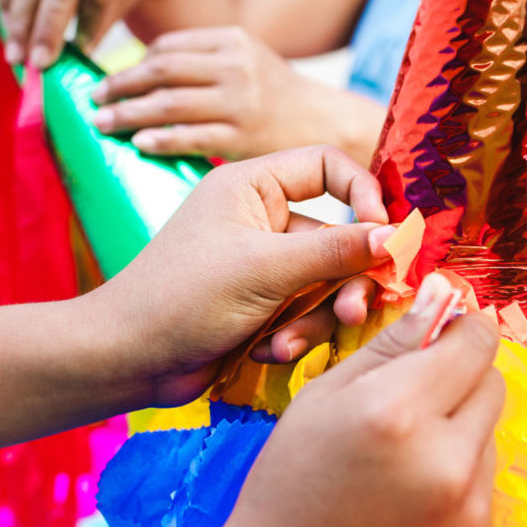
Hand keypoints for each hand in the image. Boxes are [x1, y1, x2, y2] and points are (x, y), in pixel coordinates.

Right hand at [0, 0, 166, 66]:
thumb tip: (73, 66)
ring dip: (20, 23)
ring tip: (17, 57)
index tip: (79, 55)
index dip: (88, 26)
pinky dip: (8, 4)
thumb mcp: (125, 1)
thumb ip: (100, 27)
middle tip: (39, 64)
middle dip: (46, 30)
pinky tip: (10, 31)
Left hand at [88, 146, 391, 405]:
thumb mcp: (265, 269)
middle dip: (347, 279)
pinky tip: (267, 351)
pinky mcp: (265, 304)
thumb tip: (396, 234)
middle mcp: (261, 218)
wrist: (130, 360)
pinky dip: (295, 334)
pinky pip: (307, 312)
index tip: (385, 236)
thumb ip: (335, 249)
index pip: (328, 166)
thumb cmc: (182, 299)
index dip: (363, 196)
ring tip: (288, 343)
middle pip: (339, 235)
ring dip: (316, 317)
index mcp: (251, 186)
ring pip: (327, 281)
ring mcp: (264, 264)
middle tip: (353, 312)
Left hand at [90, 26, 383, 162]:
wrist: (330, 126)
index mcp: (232, 39)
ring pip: (167, 103)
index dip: (132, 64)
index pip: (167, 47)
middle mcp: (234, 65)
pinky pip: (188, 136)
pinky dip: (158, 138)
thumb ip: (204, 59)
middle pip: (160, 70)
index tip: (108, 80)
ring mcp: (238, 101)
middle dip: (119, 85)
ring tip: (102, 123)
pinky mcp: (242, 137)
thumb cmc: (279, 99)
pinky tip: (138, 143)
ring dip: (127, 113)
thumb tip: (143, 70)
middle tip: (92, 100)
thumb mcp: (248, 59)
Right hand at [196, 273, 504, 526]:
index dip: (461, 329)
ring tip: (400, 462)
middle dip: (460, 378)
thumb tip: (443, 294)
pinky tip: (408, 503)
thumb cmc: (286, 487)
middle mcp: (445, 458)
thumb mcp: (322, 399)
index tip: (444, 333)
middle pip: (494, 383)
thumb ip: (390, 343)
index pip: (476, 340)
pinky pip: (485, 487)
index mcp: (398, 409)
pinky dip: (457, 483)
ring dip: (458, 433)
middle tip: (410, 401)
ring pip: (490, 435)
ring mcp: (469, 508)